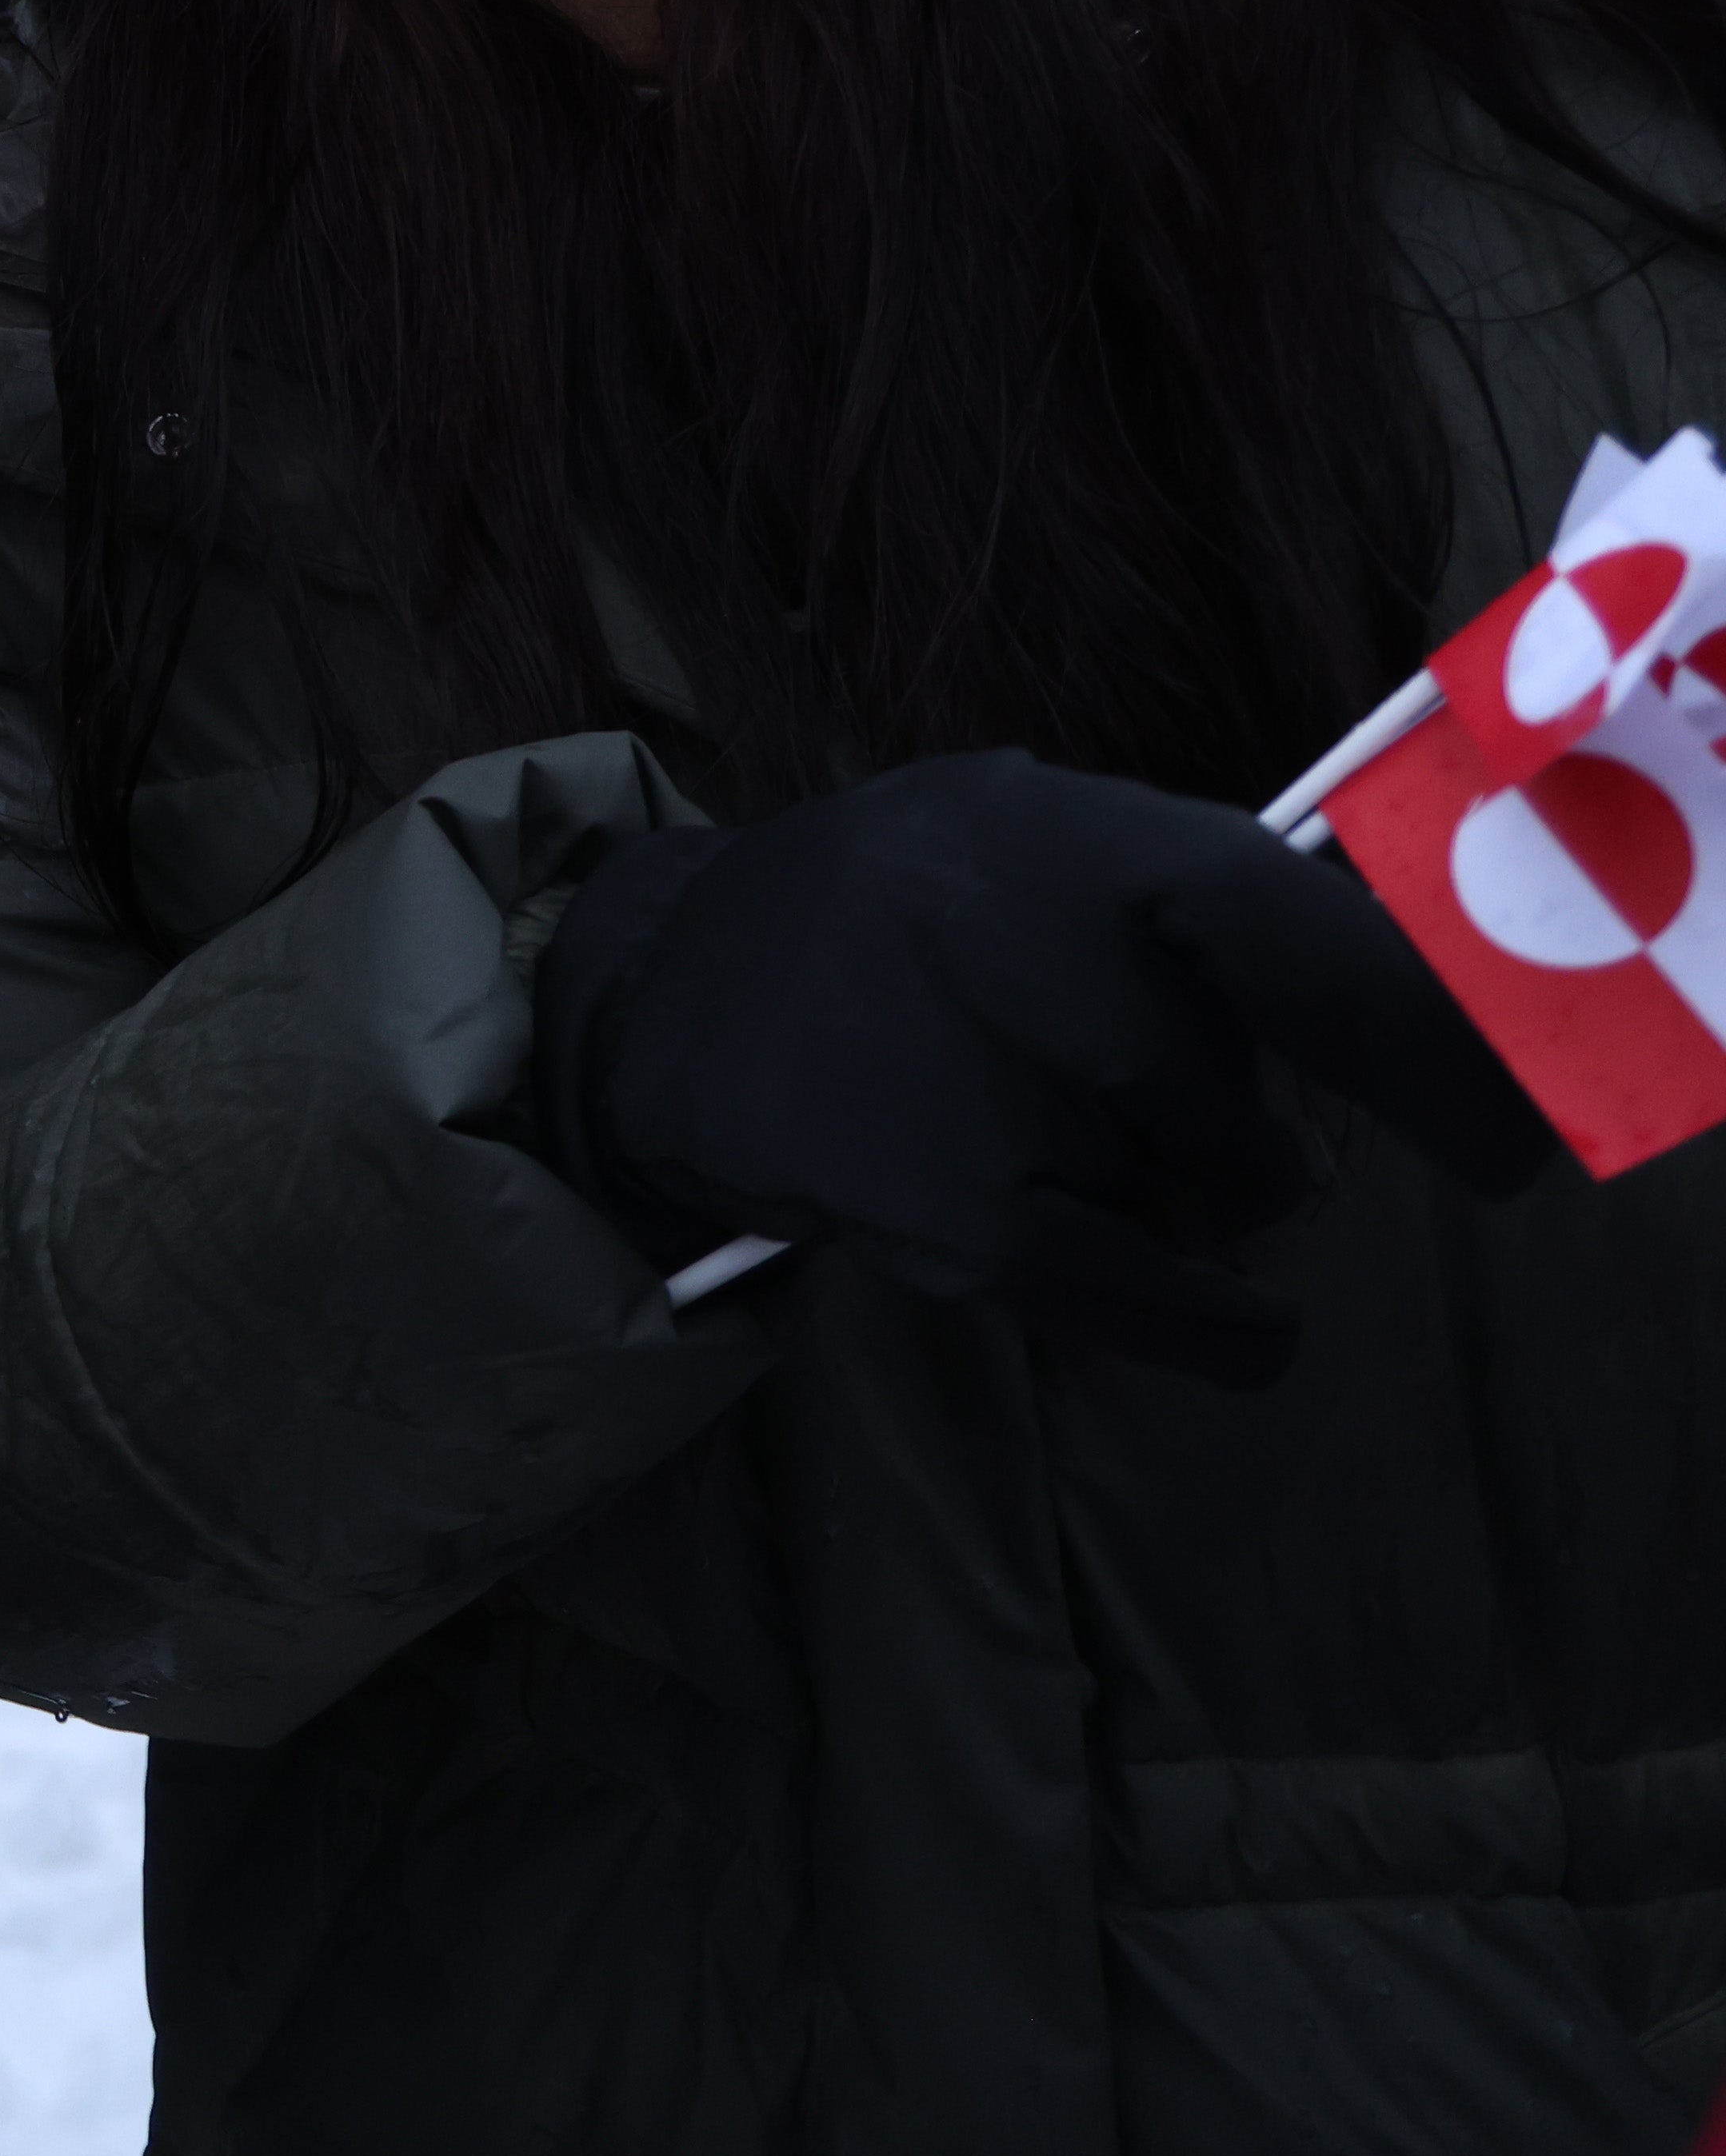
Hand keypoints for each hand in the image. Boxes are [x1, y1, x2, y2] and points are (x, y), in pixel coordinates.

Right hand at [533, 750, 1552, 1383]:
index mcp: (1069, 831)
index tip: (1502, 1136)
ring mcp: (984, 1081)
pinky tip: (1239, 1323)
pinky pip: (1156, 1297)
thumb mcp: (1024, 836)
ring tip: (1041, 1146)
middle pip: (1239, 1101)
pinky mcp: (949, 1207)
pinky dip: (1218, 1325)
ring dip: (1167, 1197)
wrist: (653, 993)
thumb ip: (1190, 900)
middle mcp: (1028, 941)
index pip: (1301, 934)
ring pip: (1200, 1193)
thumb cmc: (886, 922)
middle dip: (1224, 1132)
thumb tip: (1402, 985)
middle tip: (1146, 1116)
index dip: (1427, 1040)